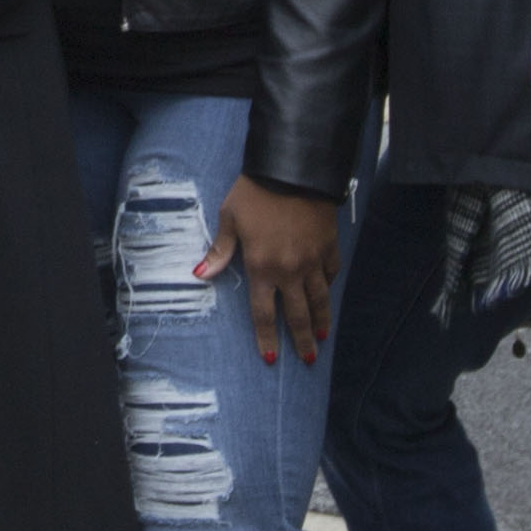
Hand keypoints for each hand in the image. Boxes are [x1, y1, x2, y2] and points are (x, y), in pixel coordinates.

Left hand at [193, 176, 340, 364]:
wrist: (292, 171)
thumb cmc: (254, 193)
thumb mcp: (230, 219)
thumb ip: (219, 252)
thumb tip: (199, 275)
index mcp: (262, 267)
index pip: (263, 313)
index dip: (267, 337)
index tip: (271, 357)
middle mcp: (289, 271)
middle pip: (297, 315)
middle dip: (302, 340)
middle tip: (307, 359)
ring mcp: (312, 260)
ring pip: (320, 299)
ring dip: (322, 321)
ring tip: (323, 338)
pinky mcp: (329, 246)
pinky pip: (331, 273)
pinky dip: (329, 286)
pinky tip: (328, 294)